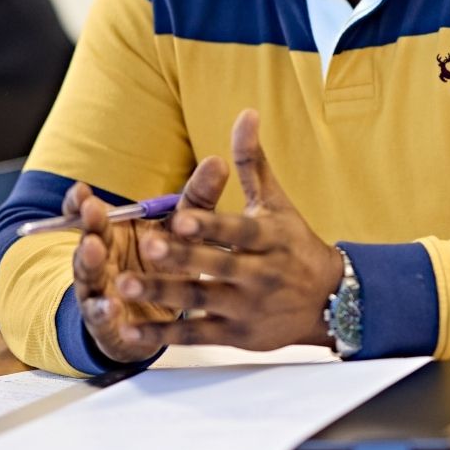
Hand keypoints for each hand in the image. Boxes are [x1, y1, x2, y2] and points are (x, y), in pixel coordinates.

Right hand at [71, 175, 204, 364]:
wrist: (154, 318)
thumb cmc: (164, 263)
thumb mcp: (181, 231)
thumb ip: (196, 199)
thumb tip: (218, 162)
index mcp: (112, 231)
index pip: (86, 211)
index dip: (80, 201)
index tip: (82, 188)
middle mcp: (99, 257)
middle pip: (88, 236)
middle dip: (89, 223)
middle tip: (92, 209)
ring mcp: (98, 288)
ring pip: (89, 273)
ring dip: (90, 261)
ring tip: (95, 248)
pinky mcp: (105, 320)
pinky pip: (101, 314)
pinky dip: (105, 310)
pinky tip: (112, 306)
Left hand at [106, 109, 345, 352]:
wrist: (328, 300)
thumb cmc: (293, 244)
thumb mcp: (276, 203)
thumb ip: (253, 162)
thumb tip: (245, 113)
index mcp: (269, 238)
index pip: (237, 231)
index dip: (210, 226)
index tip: (181, 218)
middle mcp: (260, 274)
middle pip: (216, 266)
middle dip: (180, 258)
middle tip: (145, 248)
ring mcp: (248, 308)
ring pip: (200, 300)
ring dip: (161, 294)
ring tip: (122, 285)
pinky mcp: (237, 336)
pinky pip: (195, 335)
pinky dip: (162, 335)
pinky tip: (129, 329)